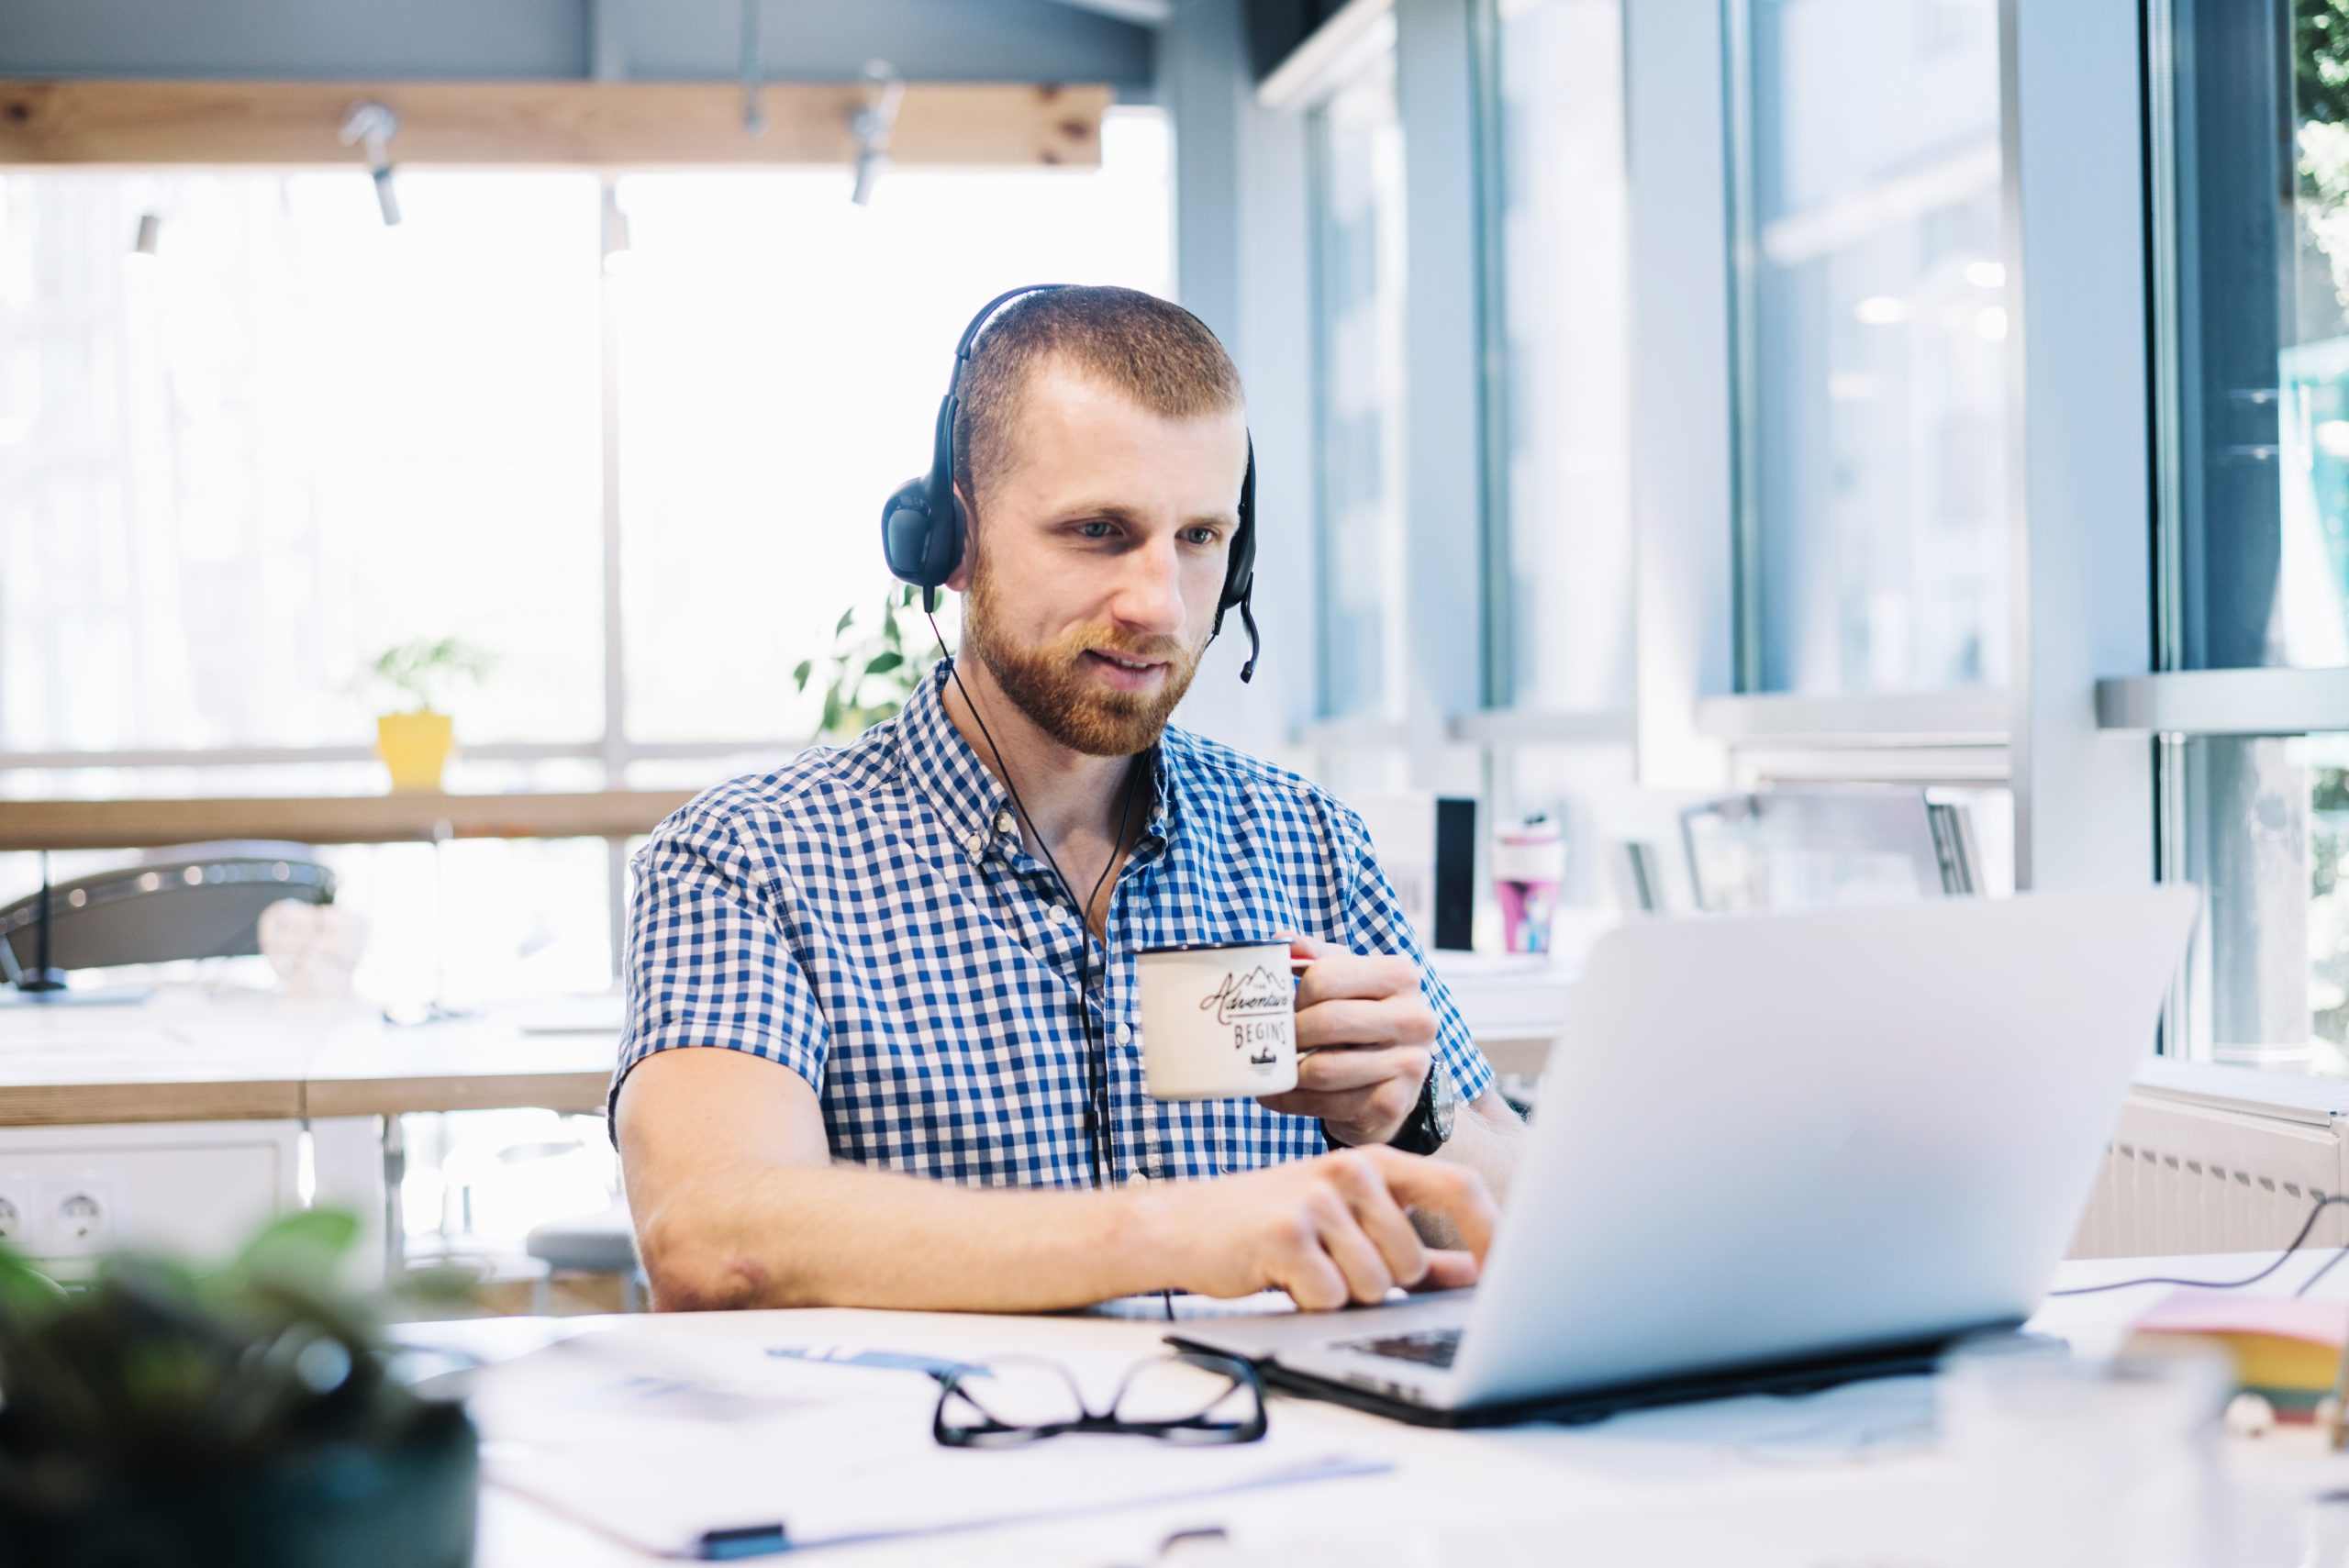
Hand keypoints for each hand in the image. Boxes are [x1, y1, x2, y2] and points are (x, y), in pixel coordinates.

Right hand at [1142, 1146, 1497, 1310]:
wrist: (1181, 1227)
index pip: (1459, 1188)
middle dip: (1383, 1286)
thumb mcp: (1346, 1224)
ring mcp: (1318, 1197)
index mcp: (1374, 1164)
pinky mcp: (1287, 1231)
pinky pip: (1332, 1297)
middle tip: (1334, 1268)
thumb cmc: (1268, 1227)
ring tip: (1304, 1269)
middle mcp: (1351, 1170)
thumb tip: (1478, 1273)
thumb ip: (1413, 1247)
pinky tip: (1281, 1277)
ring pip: (1376, 1285)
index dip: (1493, 1234)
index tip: (1507, 1274)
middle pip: (1413, 1261)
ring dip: (1343, 1296)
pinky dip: (1311, 1302)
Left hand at [1256, 934, 1437, 1147]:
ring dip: (1288, 1071)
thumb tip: (1280, 943)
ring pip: (1323, 1069)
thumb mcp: (1347, 980)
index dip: (1295, 995)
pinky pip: (1326, 1103)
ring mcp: (1410, 1064)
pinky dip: (1292, 1100)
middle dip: (1289, 1035)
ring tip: (1275, 1066)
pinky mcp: (1394, 1104)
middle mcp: (1415, 1018)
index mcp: (1401, 975)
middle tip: (1275, 1040)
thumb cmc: (1362, 1021)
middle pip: (1326, 1021)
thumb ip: (1315, 957)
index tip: (1290, 1008)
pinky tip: (1281, 1092)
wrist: (1394, 1081)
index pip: (1325, 976)